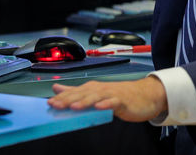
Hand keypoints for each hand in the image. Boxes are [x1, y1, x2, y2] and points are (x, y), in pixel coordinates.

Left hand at [48, 76, 167, 121]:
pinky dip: (106, 104)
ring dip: (85, 101)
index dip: (62, 97)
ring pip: (96, 97)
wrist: (145, 95)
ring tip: (74, 106)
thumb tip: (57, 88)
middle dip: (69, 99)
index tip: (49, 103)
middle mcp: (101, 89)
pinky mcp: (123, 100)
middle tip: (56, 104)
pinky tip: (99, 107)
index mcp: (93, 88)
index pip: (75, 92)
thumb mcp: (96, 92)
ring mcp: (112, 94)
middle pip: (83, 94)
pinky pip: (113, 102)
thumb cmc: (120, 95)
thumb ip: (75, 91)